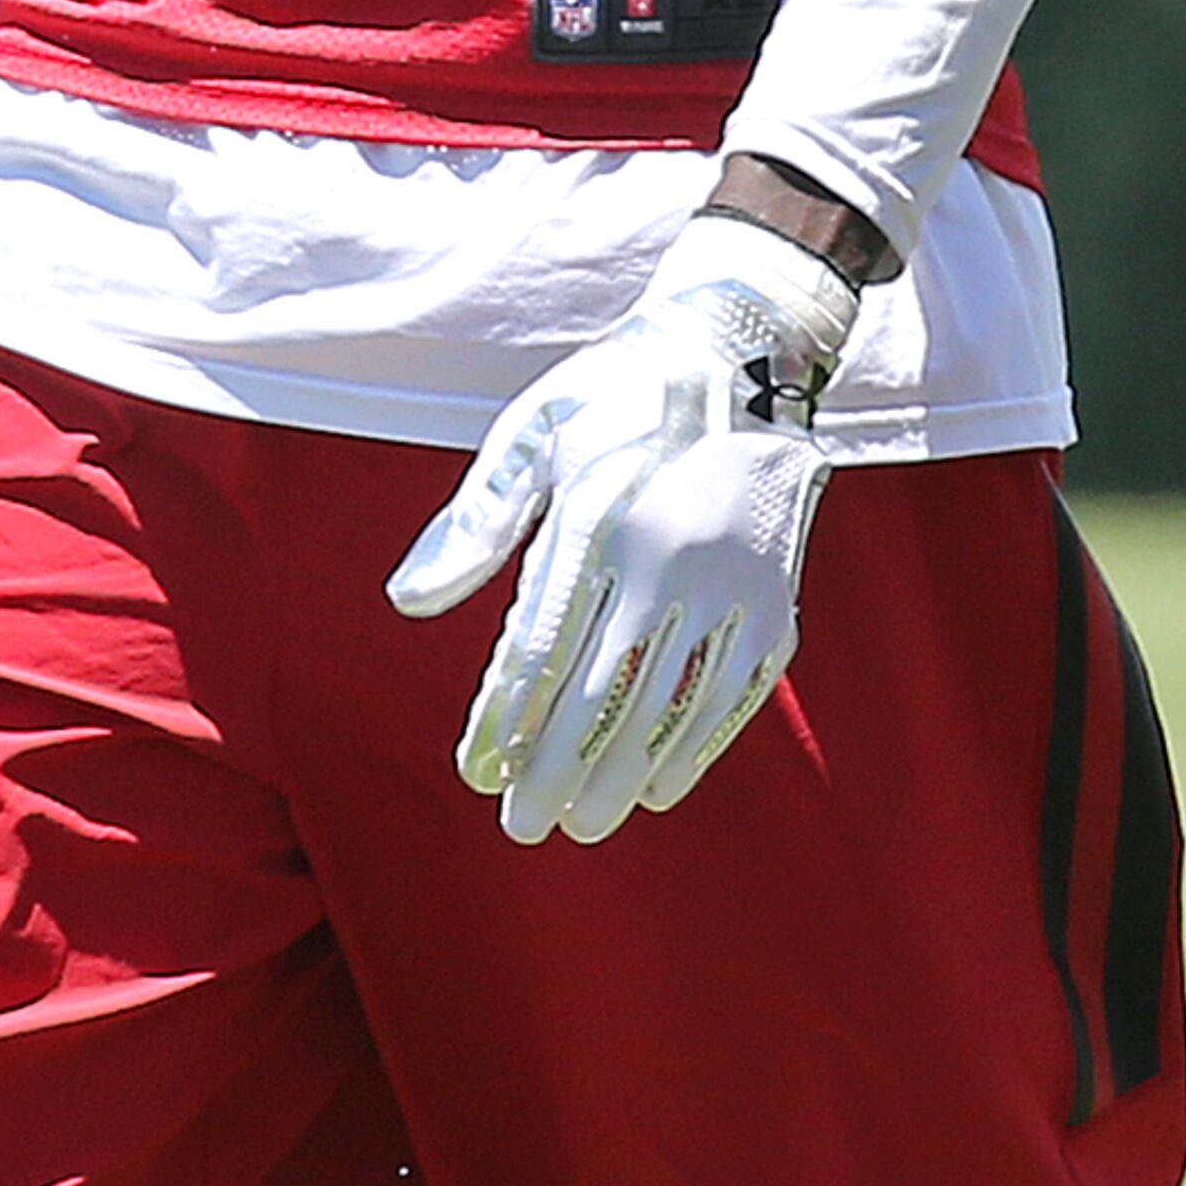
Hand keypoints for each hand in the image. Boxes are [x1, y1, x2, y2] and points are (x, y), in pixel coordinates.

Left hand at [389, 213, 861, 844]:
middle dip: (557, 771)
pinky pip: (734, 697)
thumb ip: (476, 521)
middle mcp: (667, 556)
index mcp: (598, 517)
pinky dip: (694, 750)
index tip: (476, 775)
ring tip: (583, 824)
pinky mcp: (776, 599)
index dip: (502, 721)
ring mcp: (730, 582)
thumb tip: (410, 602)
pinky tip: (655, 788)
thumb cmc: (615, 399)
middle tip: (524, 829)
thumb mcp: (535, 433)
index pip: (537, 648)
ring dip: (622, 775)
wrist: (743, 357)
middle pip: (602, 693)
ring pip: (671, 705)